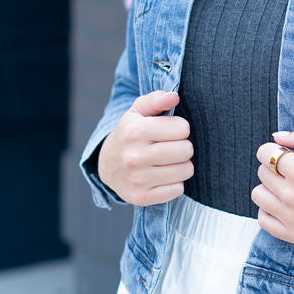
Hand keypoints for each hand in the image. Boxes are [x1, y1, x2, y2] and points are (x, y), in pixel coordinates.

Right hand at [97, 91, 192, 205]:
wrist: (107, 165)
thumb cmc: (130, 134)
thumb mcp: (138, 112)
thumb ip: (156, 99)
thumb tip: (174, 96)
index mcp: (134, 131)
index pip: (183, 128)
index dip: (179, 128)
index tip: (169, 131)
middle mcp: (134, 156)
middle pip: (186, 150)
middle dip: (183, 147)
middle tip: (170, 147)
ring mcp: (138, 179)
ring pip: (186, 170)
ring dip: (181, 165)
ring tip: (167, 161)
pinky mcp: (141, 197)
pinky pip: (178, 189)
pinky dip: (174, 183)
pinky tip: (162, 176)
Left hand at [252, 128, 293, 249]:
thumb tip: (276, 137)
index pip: (264, 153)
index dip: (274, 150)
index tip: (285, 155)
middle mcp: (292, 194)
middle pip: (262, 173)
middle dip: (274, 168)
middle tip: (293, 173)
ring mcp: (290, 216)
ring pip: (258, 195)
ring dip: (269, 189)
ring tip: (287, 189)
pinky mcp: (292, 235)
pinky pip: (263, 219)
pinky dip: (269, 210)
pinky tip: (284, 206)